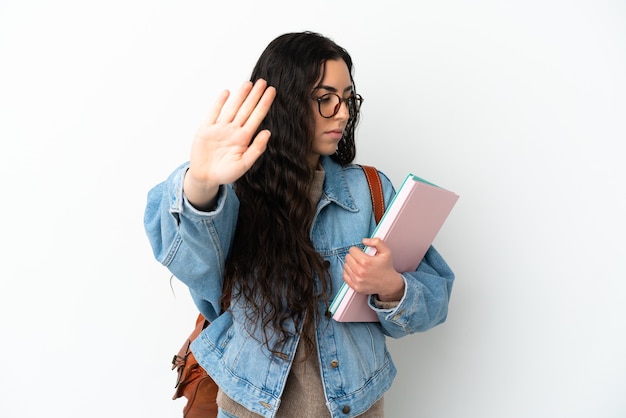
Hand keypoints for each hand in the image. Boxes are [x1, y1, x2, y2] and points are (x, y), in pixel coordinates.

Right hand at [184, 79, 275, 208]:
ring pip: (232, 108)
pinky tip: (226, 93)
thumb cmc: (226, 173)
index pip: (256, 117)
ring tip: (249, 83)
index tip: (272, 92)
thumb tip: (267, 132)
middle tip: (263, 81)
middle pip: (246, 109)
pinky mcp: (206, 129)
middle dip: (254, 95)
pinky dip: (219, 103)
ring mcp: (220, 129)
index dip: (264, 104)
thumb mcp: (244, 164)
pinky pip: (213, 113)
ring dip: (240, 96)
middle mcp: (233, 130)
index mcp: (243, 138)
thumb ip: (256, 149)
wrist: (206, 178)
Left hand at [342, 238, 404, 301]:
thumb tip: (364, 240)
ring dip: (351, 264)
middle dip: (353, 256)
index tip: (362, 252)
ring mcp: (357, 280)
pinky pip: (345, 276)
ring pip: (345, 266)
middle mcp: (360, 271)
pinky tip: (355, 271)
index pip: (352, 250)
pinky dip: (348, 272)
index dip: (357, 250)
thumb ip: (376, 242)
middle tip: (360, 258)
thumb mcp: (386, 251)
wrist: (389, 284)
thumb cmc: (387, 267)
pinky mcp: (355, 286)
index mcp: (366, 261)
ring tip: (359, 265)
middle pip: (347, 257)